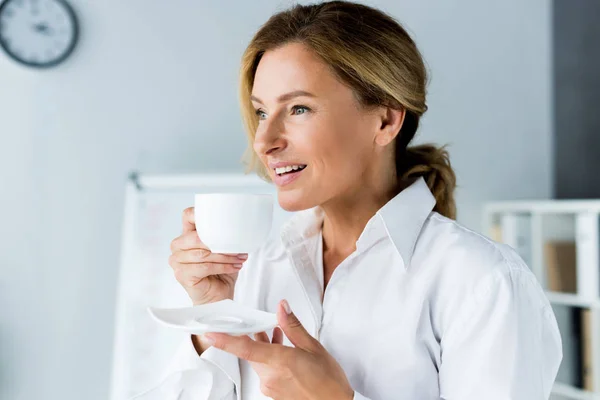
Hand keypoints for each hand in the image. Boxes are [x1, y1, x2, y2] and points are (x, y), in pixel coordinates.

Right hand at [169, 207, 247, 304]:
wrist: (218, 295)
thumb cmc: (221, 271)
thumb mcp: (224, 250)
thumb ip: (224, 237)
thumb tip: (238, 229)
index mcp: (187, 235)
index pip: (188, 216)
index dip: (199, 213)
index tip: (219, 218)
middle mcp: (178, 246)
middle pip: (195, 237)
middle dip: (220, 243)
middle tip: (238, 249)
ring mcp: (177, 261)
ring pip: (203, 254)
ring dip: (225, 256)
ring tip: (239, 259)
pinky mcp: (181, 275)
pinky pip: (204, 267)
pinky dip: (222, 267)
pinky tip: (233, 267)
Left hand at [205, 300, 353, 399]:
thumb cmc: (329, 381)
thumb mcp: (313, 347)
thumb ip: (293, 327)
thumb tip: (282, 308)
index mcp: (281, 362)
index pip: (246, 349)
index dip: (226, 341)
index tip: (211, 333)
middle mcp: (271, 377)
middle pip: (253, 353)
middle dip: (256, 338)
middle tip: (264, 325)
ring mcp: (271, 387)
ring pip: (259, 362)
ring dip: (265, 349)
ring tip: (280, 337)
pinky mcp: (274, 394)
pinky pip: (265, 372)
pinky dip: (270, 361)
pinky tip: (282, 354)